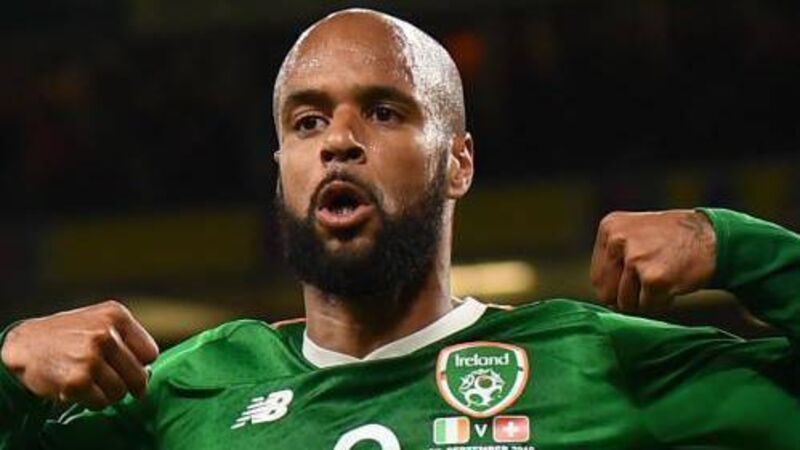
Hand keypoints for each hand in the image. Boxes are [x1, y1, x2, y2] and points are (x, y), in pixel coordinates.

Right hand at [1, 300, 158, 409]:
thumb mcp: (100, 322)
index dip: (139, 364)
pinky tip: (79, 388)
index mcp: (116, 315)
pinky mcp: (77, 380)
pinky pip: (101, 402)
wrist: (25, 345)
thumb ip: (128, 342)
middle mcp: (105, 334)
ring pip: (120, 392)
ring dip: (108, 394)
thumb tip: (148, 375)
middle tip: (111, 382)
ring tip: (92, 383)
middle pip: (139, 376)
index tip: (123, 365)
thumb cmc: (69, 335)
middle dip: (128, 385)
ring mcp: (90, 357)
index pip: (150, 353)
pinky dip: (92, 401)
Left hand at [590, 210, 716, 312]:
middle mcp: (617, 240)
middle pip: (607, 293)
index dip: (616, 287)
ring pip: (626, 303)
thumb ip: (613, 259)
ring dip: (645, 300)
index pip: (597, 277)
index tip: (636, 278)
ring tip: (663, 278)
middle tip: (649, 282)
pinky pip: (648, 306)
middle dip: (628, 296)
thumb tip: (603, 299)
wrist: (713, 237)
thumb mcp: (633, 234)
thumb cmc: (671, 240)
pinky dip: (662, 302)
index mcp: (610, 228)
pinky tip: (673, 283)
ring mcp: (635, 258)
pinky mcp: (653, 278)